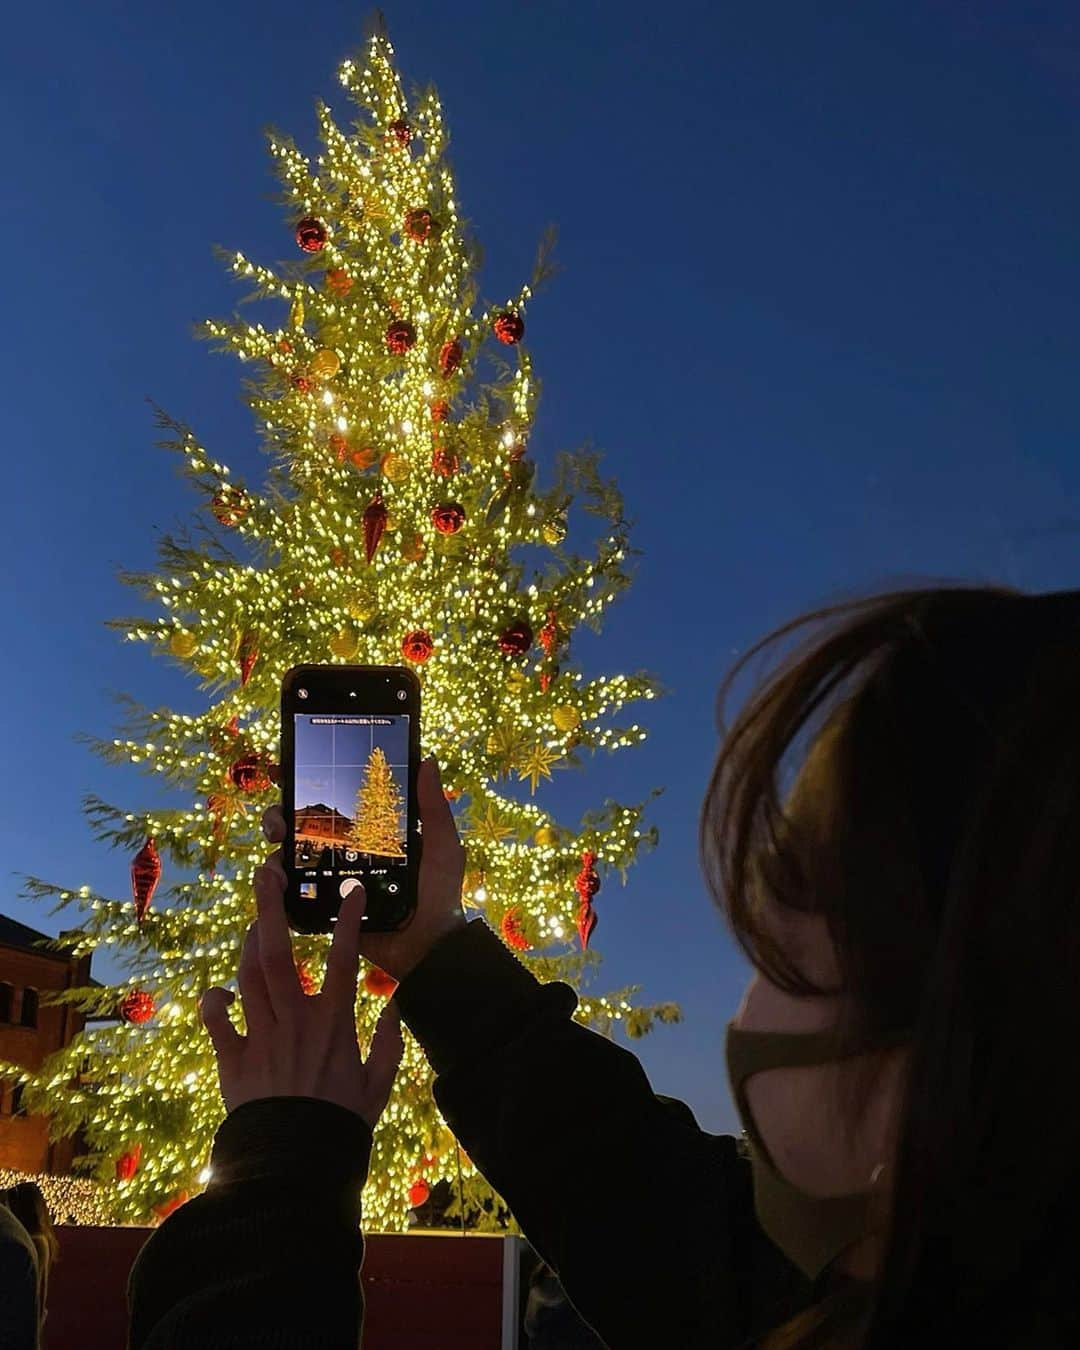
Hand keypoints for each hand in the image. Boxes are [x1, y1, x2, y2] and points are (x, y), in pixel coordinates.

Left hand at [200, 863, 403, 1127]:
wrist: (294, 1168)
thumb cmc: (341, 1126)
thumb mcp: (379, 1087)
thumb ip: (390, 1044)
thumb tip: (397, 1008)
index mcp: (334, 1023)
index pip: (345, 958)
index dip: (350, 920)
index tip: (354, 889)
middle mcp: (295, 1020)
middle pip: (276, 952)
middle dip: (269, 908)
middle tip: (267, 873)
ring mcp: (260, 1037)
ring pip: (247, 976)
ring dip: (246, 945)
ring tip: (251, 924)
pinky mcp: (232, 1060)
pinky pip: (217, 1021)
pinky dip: (215, 1001)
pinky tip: (221, 992)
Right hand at [261, 756, 465, 983]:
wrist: (427, 946)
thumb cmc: (439, 894)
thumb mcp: (441, 845)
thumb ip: (432, 806)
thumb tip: (428, 760)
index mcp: (369, 832)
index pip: (334, 801)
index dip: (307, 784)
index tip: (288, 768)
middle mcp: (343, 851)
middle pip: (300, 825)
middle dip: (280, 814)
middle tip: (279, 820)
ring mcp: (329, 881)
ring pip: (287, 856)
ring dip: (275, 848)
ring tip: (277, 848)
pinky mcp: (321, 909)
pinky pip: (288, 894)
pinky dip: (275, 884)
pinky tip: (275, 879)